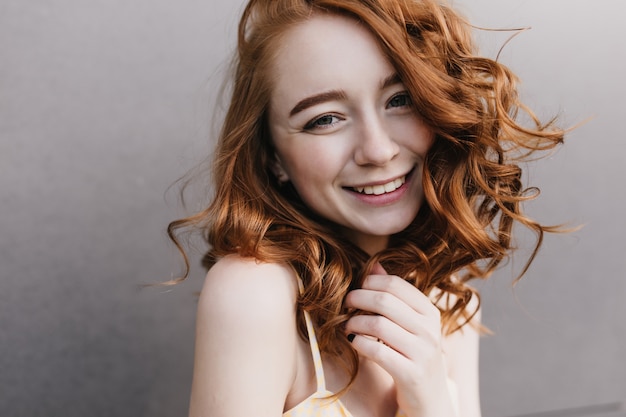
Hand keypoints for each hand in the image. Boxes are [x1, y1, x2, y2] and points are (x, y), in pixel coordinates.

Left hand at [344, 263, 455, 415]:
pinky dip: (359, 342)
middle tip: (347, 303)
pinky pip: (377, 351)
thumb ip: (394, 294)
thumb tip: (374, 265)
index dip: (370, 283)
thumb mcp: (411, 323)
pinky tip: (353, 340)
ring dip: (355, 322)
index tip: (357, 288)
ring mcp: (422, 352)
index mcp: (430, 312)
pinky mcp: (411, 373)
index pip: (396, 284)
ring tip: (348, 324)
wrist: (431, 398)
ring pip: (378, 325)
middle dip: (358, 298)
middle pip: (385, 301)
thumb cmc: (414, 355)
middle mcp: (430, 330)